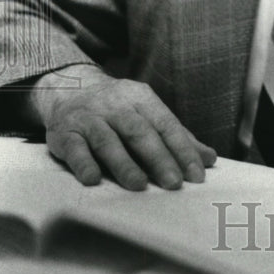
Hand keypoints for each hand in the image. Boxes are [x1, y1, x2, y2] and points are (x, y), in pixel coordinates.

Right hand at [30, 64, 215, 190]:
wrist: (69, 88)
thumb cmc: (118, 108)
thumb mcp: (147, 113)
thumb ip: (176, 136)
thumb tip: (209, 159)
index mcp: (140, 98)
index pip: (166, 124)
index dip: (182, 149)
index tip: (196, 175)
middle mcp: (115, 105)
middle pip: (139, 131)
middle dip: (158, 158)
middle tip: (174, 183)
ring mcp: (88, 117)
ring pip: (107, 139)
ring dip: (124, 164)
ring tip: (139, 186)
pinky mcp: (64, 132)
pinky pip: (74, 147)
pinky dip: (84, 163)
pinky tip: (93, 179)